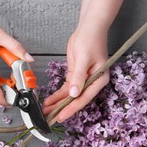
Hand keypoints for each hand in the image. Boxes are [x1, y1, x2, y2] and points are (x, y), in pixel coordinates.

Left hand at [43, 0, 124, 122]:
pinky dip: (58, 95)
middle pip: (76, 100)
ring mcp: (83, 80)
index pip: (83, 98)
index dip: (71, 108)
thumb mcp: (84, 58)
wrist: (89, 28)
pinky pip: (66, 89)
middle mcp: (92, 83)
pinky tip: (50, 101)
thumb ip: (78, 77)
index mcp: (99, 80)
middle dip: (62, 109)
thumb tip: (74, 94)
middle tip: (51, 118)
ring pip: (69, 96)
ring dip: (58, 104)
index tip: (61, 116)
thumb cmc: (91, 40)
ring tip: (47, 112)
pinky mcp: (75, 76)